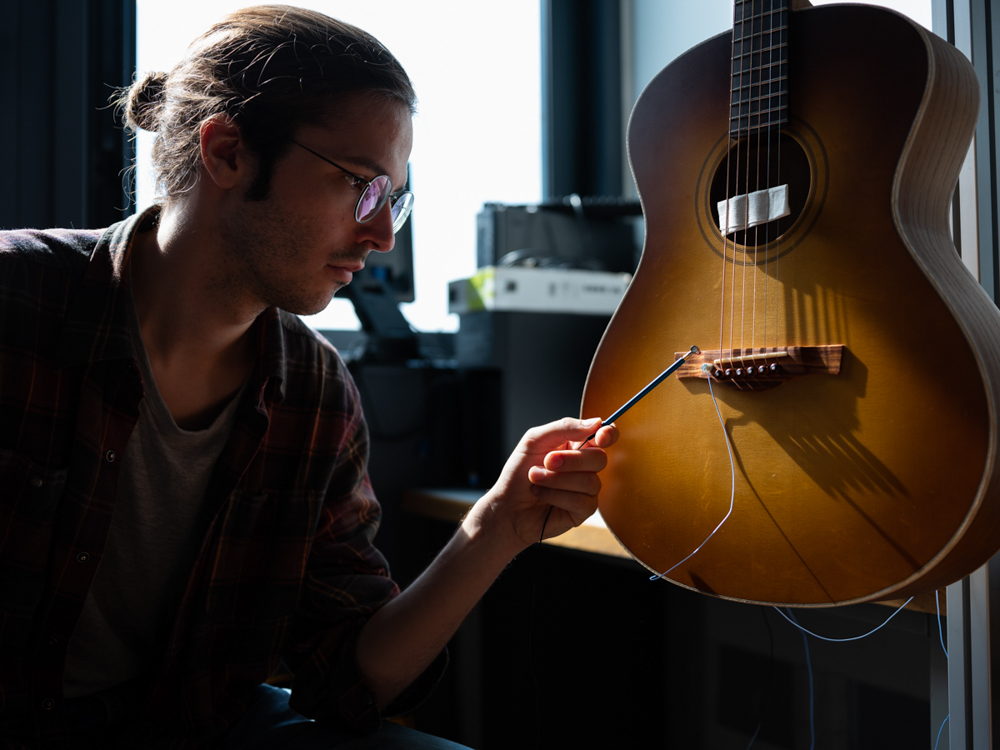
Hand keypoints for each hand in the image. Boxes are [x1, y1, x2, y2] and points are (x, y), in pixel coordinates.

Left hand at [466, 417, 619, 553]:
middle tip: (546, 462)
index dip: (608, 434)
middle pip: (599, 459)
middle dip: (571, 460)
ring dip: (556, 480)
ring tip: (535, 480)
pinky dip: (556, 496)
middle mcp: (585, 467)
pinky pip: (583, 502)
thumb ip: (564, 427)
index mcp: (577, 445)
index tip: (600, 436)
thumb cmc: (518, 472)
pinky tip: (541, 495)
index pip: (605, 436)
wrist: (506, 506)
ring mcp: (587, 490)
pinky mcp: (583, 511)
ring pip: (590, 481)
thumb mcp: (534, 440)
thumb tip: (597, 422)